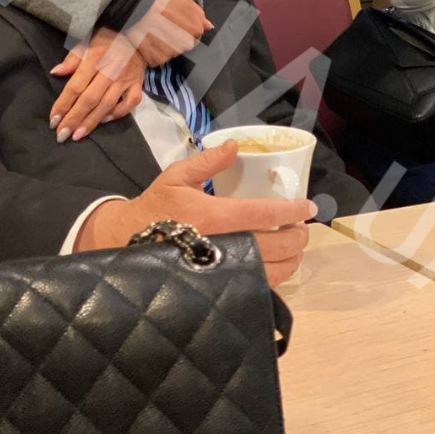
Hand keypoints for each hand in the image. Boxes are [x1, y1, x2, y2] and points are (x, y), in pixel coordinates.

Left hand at [49, 28, 145, 142]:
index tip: (53, 120)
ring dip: (91, 122)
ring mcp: (126, 79)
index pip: (76, 86)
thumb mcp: (86, 42)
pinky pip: (130, 104)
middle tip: (61, 135)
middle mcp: (111, 69)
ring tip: (77, 135)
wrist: (137, 35)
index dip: (64, 104)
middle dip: (74, 119)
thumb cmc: (107, 39)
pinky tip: (104, 121)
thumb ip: (72, 59)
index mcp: (95, 57)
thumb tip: (55, 72)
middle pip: (90, 99)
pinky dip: (118, 113)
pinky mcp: (138, 84)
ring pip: (107, 104)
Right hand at [75, 140, 314, 286]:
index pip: (263, 213)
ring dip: (291, 260)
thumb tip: (235, 145)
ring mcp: (222, 272)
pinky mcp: (219, 288)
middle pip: (274, 245)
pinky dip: (275, 278)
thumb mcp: (176, 176)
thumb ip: (207, 161)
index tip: (307, 207)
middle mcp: (222, 246)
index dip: (290, 211)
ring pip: (271, 272)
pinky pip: (256, 288)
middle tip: (304, 228)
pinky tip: (278, 267)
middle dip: (297, 237)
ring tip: (296, 248)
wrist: (126, 243)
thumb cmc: (155, 207)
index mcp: (212, 215)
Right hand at [125, 0, 212, 67]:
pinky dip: (151, 53)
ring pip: (169, 53)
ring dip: (162, 46)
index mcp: (196, 28)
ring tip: (151, 32)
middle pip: (181, 45)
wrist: (137, 2)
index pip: (194, 35)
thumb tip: (209, 26)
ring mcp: (171, 53)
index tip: (171, 22)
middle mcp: (187, 44)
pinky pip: (156, 59)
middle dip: (173, 39)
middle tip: (160, 26)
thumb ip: (198, 14)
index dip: (181, 28)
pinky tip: (146, 40)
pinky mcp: (156, 59)